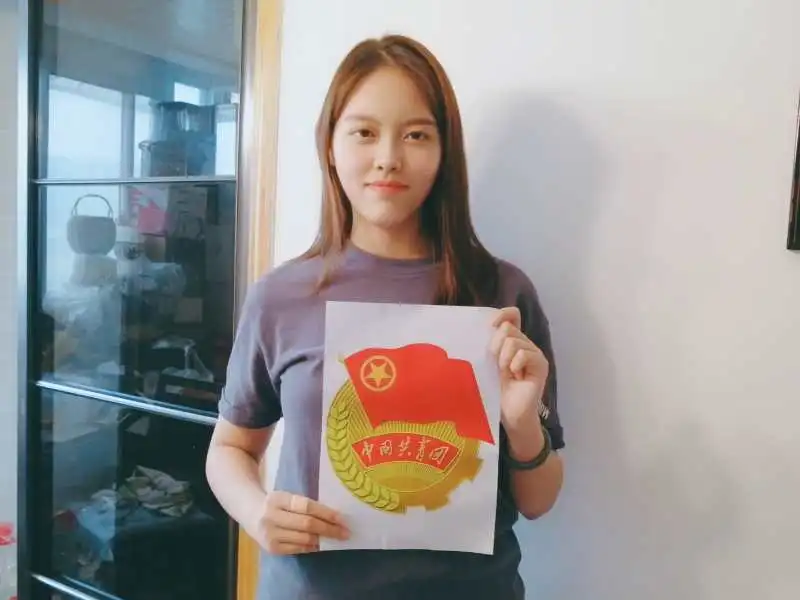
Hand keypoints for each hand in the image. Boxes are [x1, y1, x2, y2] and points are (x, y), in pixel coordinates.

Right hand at [251, 491, 349, 554]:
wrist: (248, 511)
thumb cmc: (274, 502)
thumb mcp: (286, 496)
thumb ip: (304, 505)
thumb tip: (333, 517)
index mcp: (278, 499)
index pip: (306, 506)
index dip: (326, 513)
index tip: (342, 518)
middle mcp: (271, 517)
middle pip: (306, 524)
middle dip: (329, 529)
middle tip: (345, 532)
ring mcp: (270, 535)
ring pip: (303, 539)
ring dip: (323, 540)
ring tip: (336, 538)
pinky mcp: (271, 548)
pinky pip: (297, 549)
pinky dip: (311, 547)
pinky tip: (320, 544)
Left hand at [490, 307, 548, 432]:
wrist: (509, 413)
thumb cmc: (495, 389)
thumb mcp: (487, 363)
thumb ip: (489, 344)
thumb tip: (489, 325)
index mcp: (511, 340)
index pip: (512, 314)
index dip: (502, 315)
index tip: (490, 326)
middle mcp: (524, 343)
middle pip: (507, 328)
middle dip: (495, 346)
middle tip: (497, 365)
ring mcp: (534, 353)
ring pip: (513, 341)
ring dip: (503, 359)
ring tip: (506, 373)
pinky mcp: (541, 364)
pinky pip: (524, 354)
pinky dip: (515, 364)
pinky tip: (515, 376)